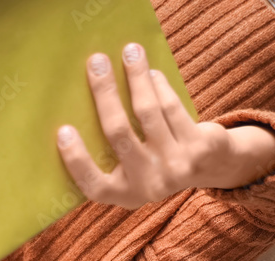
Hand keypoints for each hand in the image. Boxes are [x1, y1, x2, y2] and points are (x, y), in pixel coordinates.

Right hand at [56, 43, 274, 208]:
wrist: (211, 168)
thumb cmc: (158, 161)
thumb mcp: (133, 169)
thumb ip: (112, 152)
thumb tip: (85, 101)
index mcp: (126, 194)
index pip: (95, 186)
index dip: (77, 160)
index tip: (63, 131)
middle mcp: (150, 185)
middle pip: (119, 133)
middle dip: (104, 93)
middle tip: (95, 62)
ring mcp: (177, 167)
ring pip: (148, 112)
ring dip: (136, 76)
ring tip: (129, 51)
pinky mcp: (199, 148)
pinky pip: (171, 108)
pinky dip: (158, 85)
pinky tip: (151, 72)